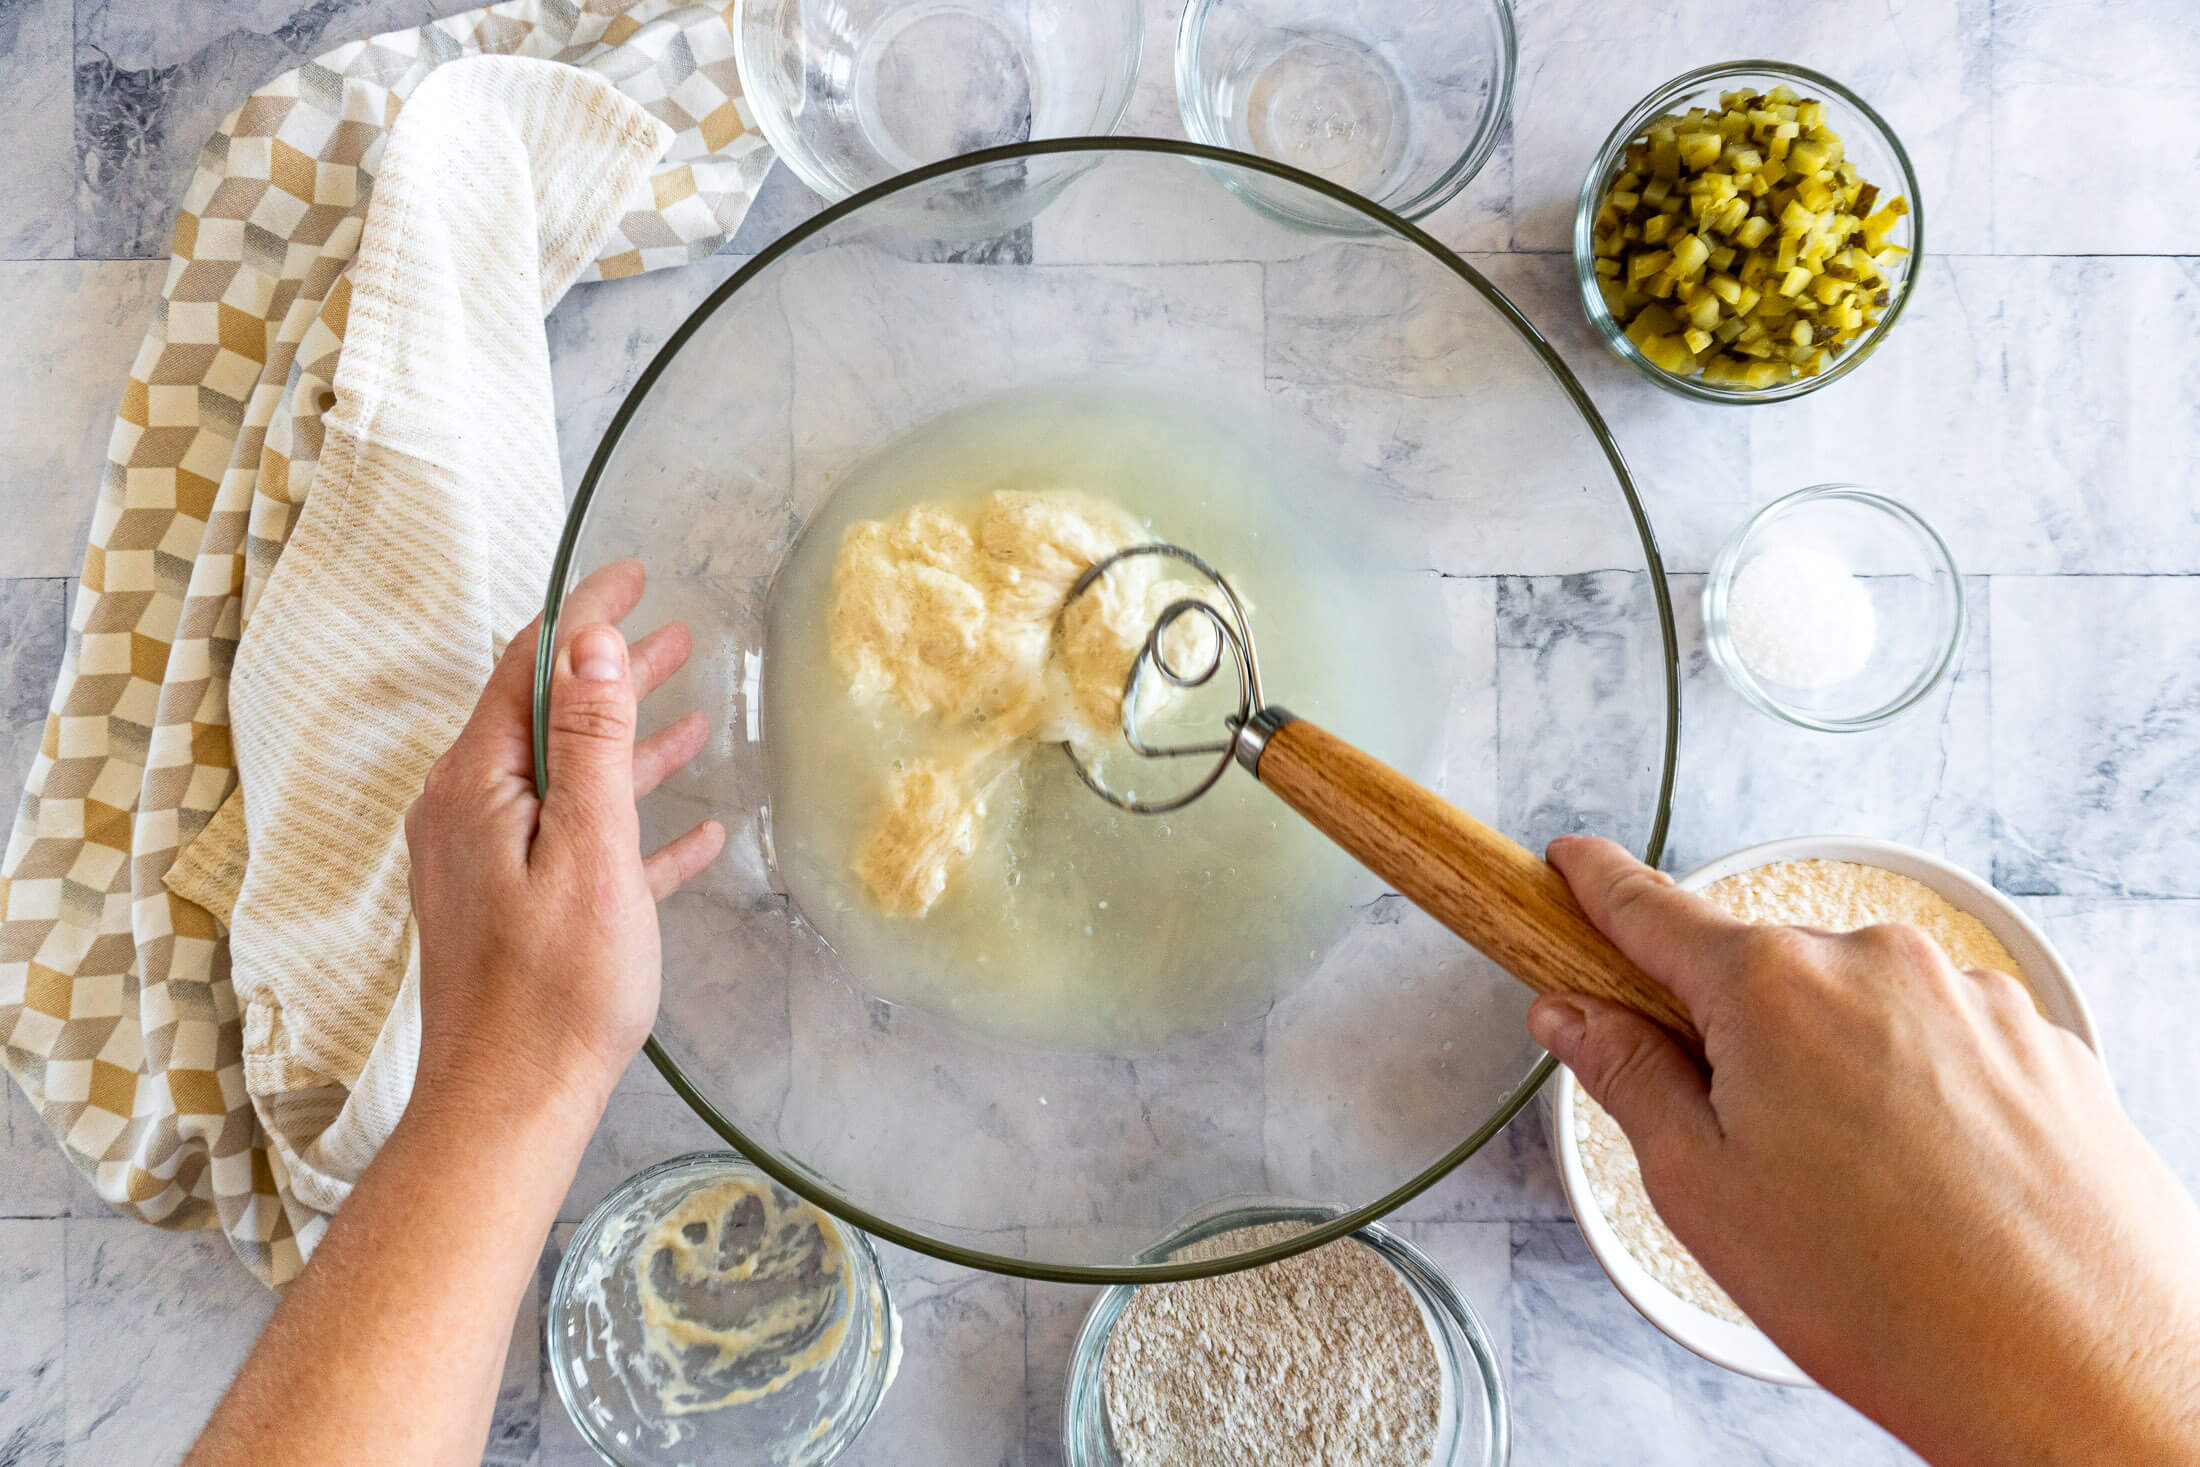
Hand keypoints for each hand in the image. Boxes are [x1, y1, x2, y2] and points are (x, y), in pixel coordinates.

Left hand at [406, 560, 724, 1120]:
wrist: (511, 1105)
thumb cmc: (556, 988)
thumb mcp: (589, 849)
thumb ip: (592, 742)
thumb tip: (592, 644)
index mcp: (476, 787)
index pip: (531, 668)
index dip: (585, 615)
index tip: (636, 574)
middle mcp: (470, 814)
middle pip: (548, 717)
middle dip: (612, 671)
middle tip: (675, 631)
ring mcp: (491, 865)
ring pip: (569, 779)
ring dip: (629, 741)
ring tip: (691, 708)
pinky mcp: (518, 912)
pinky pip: (581, 845)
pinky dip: (630, 822)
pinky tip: (693, 831)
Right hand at [1533, 836, 2199, 1466]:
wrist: (2080, 1369)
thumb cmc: (1890, 1297)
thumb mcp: (1702, 1191)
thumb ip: (1627, 1078)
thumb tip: (1575, 1015)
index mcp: (1773, 986)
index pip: (1653, 909)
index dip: (1597, 885)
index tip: (1571, 864)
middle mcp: (1877, 964)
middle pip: (1762, 973)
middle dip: (1734, 1039)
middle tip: (1743, 1149)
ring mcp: (1973, 999)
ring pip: (1859, 1011)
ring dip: (1836, 1072)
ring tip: (1859, 1197)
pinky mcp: (2044, 1044)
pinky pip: (1944, 1044)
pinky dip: (1920, 1096)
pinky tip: (1929, 1188)